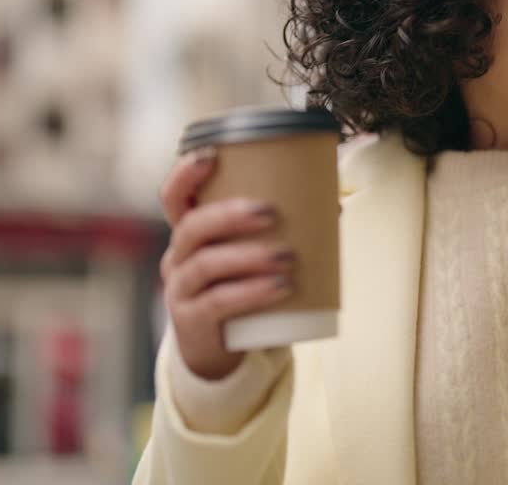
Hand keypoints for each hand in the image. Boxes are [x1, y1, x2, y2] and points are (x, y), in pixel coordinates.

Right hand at [159, 149, 295, 380]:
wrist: (220, 352)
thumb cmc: (239, 293)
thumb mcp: (249, 260)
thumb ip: (280, 232)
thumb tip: (333, 207)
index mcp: (189, 235)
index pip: (174, 198)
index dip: (184, 175)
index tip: (211, 155)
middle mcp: (177, 258)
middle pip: (191, 227)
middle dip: (229, 215)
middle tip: (271, 212)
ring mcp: (180, 290)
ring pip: (205, 265)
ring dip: (247, 256)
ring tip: (286, 257)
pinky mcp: (192, 321)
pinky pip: (217, 302)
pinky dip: (250, 293)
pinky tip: (280, 287)